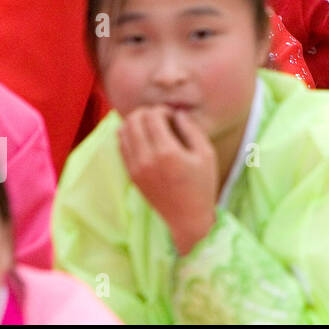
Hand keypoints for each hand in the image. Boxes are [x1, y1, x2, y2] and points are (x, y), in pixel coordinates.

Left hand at [118, 106, 218, 255]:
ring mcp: (135, 168)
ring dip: (135, 124)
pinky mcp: (131, 175)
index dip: (162, 110)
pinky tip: (144, 140)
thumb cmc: (202, 185)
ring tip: (151, 129)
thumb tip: (177, 113)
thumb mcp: (206, 154)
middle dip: (146, 113)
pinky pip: (121, 147)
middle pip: (133, 120)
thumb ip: (191, 129)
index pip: (152, 116)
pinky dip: (129, 137)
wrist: (187, 218)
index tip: (173, 117)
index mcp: (167, 152)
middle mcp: (146, 158)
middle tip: (160, 119)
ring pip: (123, 132)